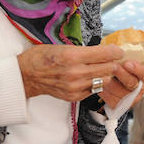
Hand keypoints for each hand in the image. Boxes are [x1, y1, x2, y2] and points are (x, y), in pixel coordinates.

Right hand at [17, 44, 143, 107]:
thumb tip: (107, 51)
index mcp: (72, 56)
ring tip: (102, 68)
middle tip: (113, 59)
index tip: (117, 51)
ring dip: (106, 74)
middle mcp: (75, 73)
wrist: (26, 76)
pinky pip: (94, 89)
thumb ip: (85, 50)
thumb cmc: (43, 57)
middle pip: (109, 68)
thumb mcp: (63, 47)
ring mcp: (75, 86)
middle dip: (113, 62)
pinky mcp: (74, 96)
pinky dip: (95, 83)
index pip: (106, 54)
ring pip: (104, 80)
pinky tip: (90, 77)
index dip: (116, 51)